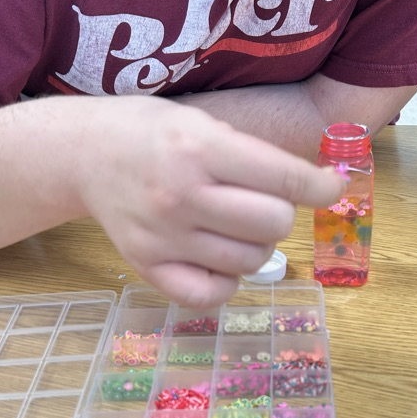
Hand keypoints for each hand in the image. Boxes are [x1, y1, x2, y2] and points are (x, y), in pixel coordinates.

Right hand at [75, 98, 341, 305]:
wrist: (85, 152)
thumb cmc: (154, 133)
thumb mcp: (205, 122)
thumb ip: (254, 156)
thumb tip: (318, 186)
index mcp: (201, 148)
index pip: (286, 179)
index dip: (322, 186)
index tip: (331, 186)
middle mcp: (182, 195)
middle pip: (274, 224)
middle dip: (279, 212)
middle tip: (259, 201)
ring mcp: (163, 236)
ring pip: (251, 261)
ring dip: (256, 246)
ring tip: (234, 226)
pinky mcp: (146, 266)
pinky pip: (211, 294)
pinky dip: (227, 282)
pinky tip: (220, 260)